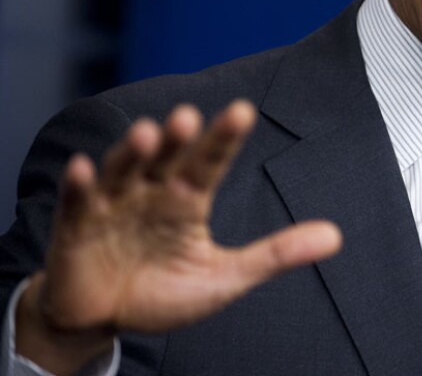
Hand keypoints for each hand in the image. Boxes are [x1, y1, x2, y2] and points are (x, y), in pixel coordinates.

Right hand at [15, 100, 341, 373]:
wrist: (104, 320)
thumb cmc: (165, 291)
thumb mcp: (225, 276)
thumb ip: (276, 253)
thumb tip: (337, 236)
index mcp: (188, 200)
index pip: (210, 163)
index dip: (224, 138)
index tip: (242, 110)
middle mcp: (152, 192)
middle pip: (166, 158)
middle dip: (176, 138)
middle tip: (188, 116)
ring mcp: (112, 205)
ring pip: (124, 170)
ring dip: (133, 152)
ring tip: (149, 134)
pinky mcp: (75, 227)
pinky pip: (76, 202)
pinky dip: (77, 185)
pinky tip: (83, 168)